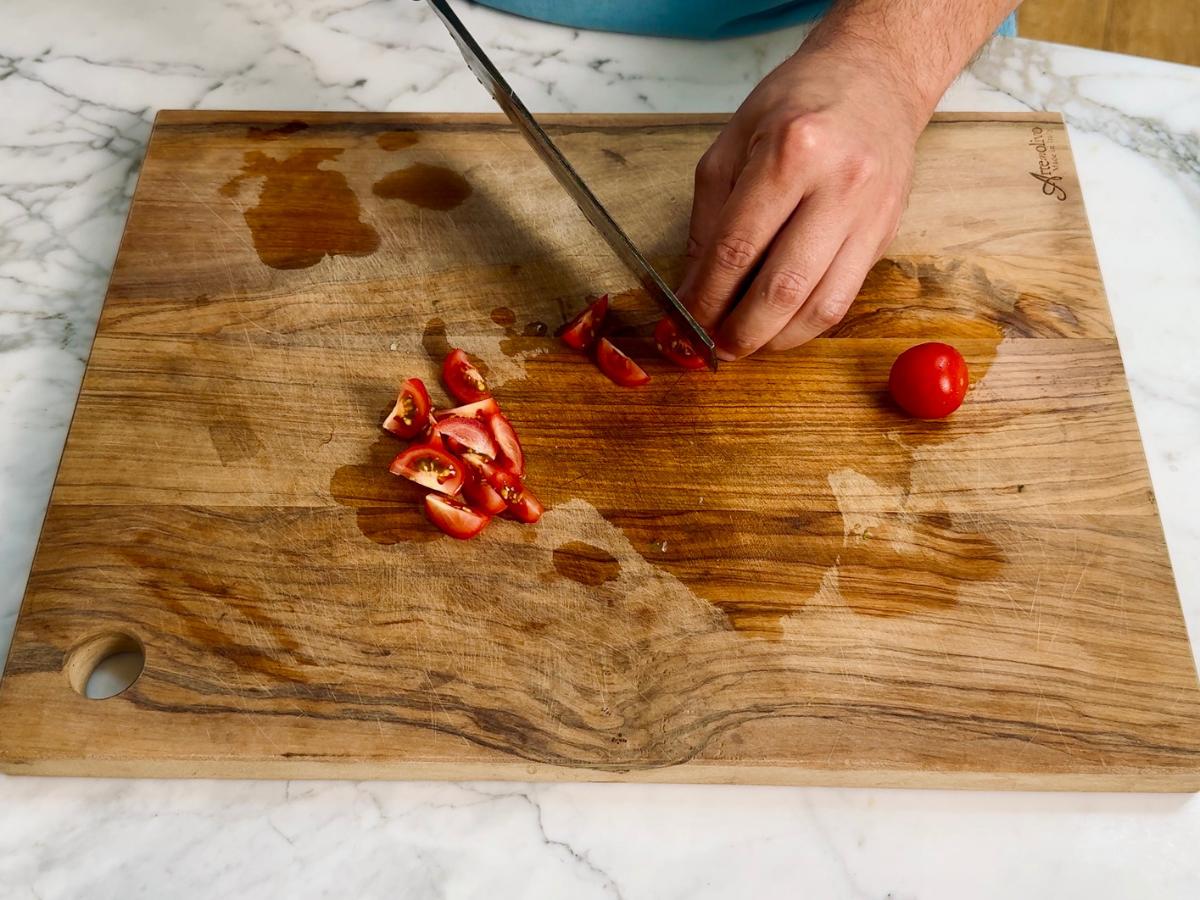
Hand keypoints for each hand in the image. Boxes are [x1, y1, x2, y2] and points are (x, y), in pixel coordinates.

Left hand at [678, 44, 926, 358]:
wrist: (876, 78)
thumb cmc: (796, 104)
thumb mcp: (732, 144)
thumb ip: (708, 220)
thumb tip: (693, 289)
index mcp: (791, 153)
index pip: (737, 248)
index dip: (706, 297)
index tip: (685, 323)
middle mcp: (838, 184)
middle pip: (782, 286)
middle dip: (741, 330)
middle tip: (714, 349)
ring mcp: (870, 213)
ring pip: (821, 304)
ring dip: (777, 338)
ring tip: (746, 343)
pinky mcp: (886, 234)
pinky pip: (845, 298)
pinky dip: (807, 324)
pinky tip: (781, 326)